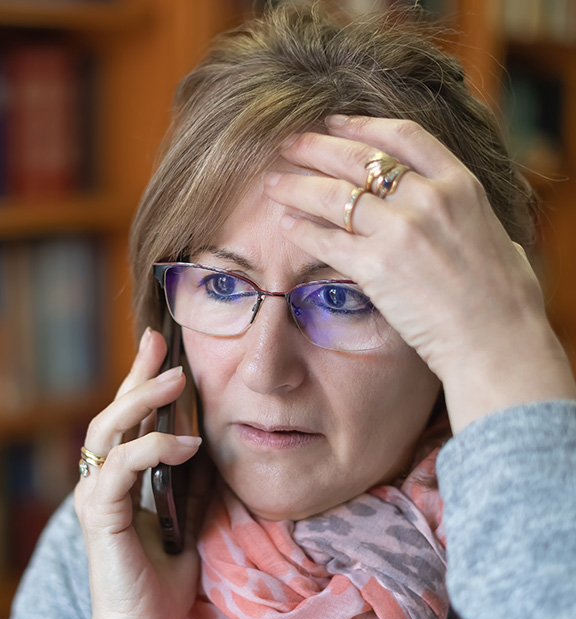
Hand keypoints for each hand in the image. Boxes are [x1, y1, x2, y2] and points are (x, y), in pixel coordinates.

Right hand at [59, 327, 201, 618]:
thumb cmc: (161, 582)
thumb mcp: (186, 520)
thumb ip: (190, 483)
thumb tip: (211, 443)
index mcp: (119, 482)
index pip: (129, 422)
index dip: (142, 384)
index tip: (163, 349)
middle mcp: (101, 483)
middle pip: (111, 415)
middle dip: (135, 376)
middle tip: (160, 342)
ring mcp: (96, 498)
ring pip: (107, 432)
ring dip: (141, 400)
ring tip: (177, 378)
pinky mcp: (101, 516)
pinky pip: (123, 469)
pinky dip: (152, 449)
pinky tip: (187, 443)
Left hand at [264, 116, 575, 432]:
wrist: (496, 338)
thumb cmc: (504, 297)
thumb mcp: (496, 234)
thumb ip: (467, 215)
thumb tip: (461, 214)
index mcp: (460, 184)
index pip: (402, 136)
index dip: (361, 125)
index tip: (334, 121)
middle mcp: (427, 199)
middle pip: (358, 160)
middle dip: (317, 148)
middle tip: (289, 145)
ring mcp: (400, 231)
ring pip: (333, 196)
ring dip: (297, 186)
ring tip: (273, 183)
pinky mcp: (375, 267)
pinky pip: (327, 241)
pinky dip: (302, 231)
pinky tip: (286, 225)